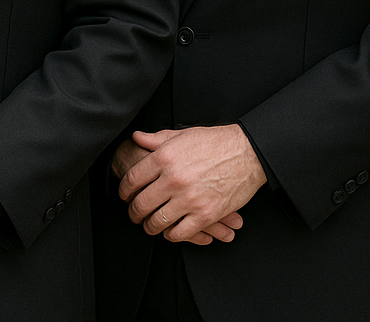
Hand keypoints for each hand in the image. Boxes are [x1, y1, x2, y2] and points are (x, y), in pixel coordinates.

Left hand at [118, 126, 262, 244]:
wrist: (246, 153)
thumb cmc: (214, 142)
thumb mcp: (181, 134)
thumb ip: (155, 138)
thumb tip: (136, 137)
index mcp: (163, 157)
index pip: (132, 179)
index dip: (124, 190)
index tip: (124, 195)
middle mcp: (173, 179)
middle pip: (141, 203)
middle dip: (133, 212)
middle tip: (133, 214)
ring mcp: (189, 199)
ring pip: (158, 221)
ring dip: (149, 226)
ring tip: (148, 225)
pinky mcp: (205, 215)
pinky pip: (180, 233)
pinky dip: (171, 235)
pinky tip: (169, 232)